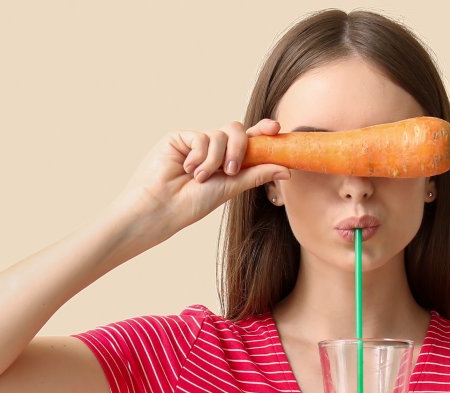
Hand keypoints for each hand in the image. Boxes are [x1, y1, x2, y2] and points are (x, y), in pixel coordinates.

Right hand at [110, 119, 290, 243]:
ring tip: (200, 178)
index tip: (276, 129)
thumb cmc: (192, 203)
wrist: (162, 208)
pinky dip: (199, 155)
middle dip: (240, 148)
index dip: (263, 132)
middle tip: (232, 170)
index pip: (249, 141)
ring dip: (214, 160)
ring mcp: (196, 143)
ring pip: (220, 135)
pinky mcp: (180, 138)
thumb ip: (257, 174)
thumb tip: (287, 168)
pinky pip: (202, 136)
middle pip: (237, 131)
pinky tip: (187, 169)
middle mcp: (213, 150)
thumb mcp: (231, 187)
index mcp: (227, 161)